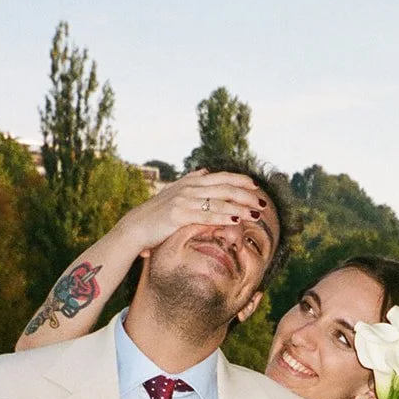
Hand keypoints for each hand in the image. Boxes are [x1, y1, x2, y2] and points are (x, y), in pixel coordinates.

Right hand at [122, 168, 269, 254]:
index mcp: (190, 181)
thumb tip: (204, 172)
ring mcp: (184, 200)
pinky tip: (236, 221)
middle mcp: (188, 187)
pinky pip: (206, 216)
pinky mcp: (179, 215)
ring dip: (240, 207)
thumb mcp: (174, 193)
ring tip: (256, 213)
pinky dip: (223, 217)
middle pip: (224, 188)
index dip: (239, 180)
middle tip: (263, 202)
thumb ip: (190, 182)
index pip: (220, 177)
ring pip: (219, 202)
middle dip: (246, 195)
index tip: (255, 186)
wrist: (135, 227)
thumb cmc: (157, 215)